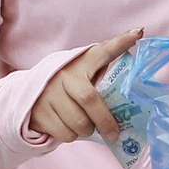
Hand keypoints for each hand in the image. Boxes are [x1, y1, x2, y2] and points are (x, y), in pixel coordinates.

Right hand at [30, 29, 143, 144]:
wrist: (30, 92)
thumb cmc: (68, 80)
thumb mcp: (85, 67)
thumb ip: (108, 54)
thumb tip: (138, 32)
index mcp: (79, 62)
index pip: (102, 52)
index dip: (120, 43)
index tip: (137, 33)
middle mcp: (63, 76)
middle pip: (89, 99)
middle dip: (105, 121)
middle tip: (113, 133)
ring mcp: (49, 94)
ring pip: (78, 122)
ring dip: (87, 130)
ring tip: (87, 126)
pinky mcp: (39, 112)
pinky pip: (64, 133)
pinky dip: (72, 135)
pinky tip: (70, 128)